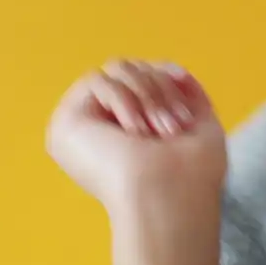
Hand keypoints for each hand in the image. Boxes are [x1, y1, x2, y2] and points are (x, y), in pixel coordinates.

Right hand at [47, 58, 227, 217]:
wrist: (171, 196)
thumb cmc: (192, 172)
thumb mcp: (199, 124)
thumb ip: (185, 97)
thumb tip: (177, 72)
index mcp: (128, 129)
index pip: (141, 75)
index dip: (163, 75)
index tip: (183, 83)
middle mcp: (101, 126)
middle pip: (130, 67)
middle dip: (159, 89)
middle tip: (172, 127)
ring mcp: (81, 125)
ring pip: (116, 69)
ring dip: (146, 95)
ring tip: (158, 132)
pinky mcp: (66, 122)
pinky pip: (98, 80)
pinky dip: (124, 100)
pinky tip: (134, 132)